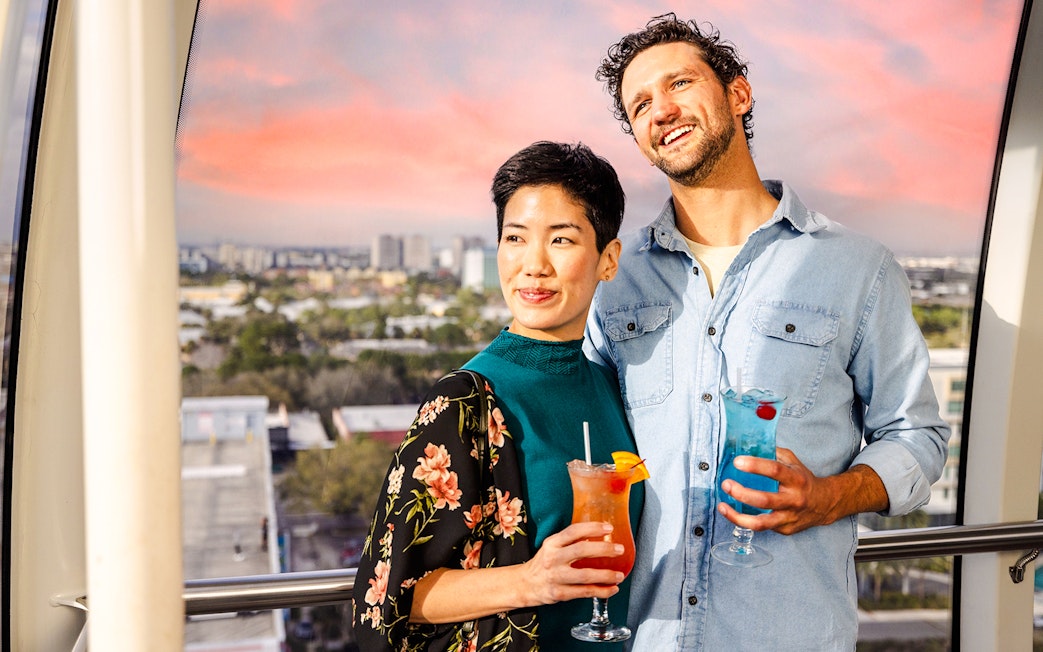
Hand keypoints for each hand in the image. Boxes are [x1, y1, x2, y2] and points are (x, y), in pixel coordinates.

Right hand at [520, 522, 625, 604]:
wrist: (525, 585)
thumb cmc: (544, 563)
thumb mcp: (552, 547)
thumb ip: (570, 541)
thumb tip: (600, 534)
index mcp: (552, 543)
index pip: (573, 531)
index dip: (592, 528)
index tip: (609, 528)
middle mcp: (552, 558)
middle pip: (581, 551)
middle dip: (604, 549)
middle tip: (619, 550)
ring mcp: (555, 577)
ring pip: (585, 575)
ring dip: (606, 575)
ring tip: (620, 575)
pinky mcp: (559, 593)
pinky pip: (584, 592)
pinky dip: (601, 591)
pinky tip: (611, 589)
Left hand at [717, 448, 887, 535]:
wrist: (825, 504)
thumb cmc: (804, 480)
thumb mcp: (793, 462)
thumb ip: (774, 453)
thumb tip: (749, 444)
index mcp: (796, 479)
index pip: (775, 470)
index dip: (755, 465)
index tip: (737, 462)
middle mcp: (794, 499)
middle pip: (765, 500)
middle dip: (741, 493)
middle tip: (726, 484)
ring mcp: (789, 517)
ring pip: (761, 523)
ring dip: (738, 516)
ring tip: (723, 506)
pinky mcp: (785, 530)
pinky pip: (761, 527)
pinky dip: (744, 521)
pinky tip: (733, 513)